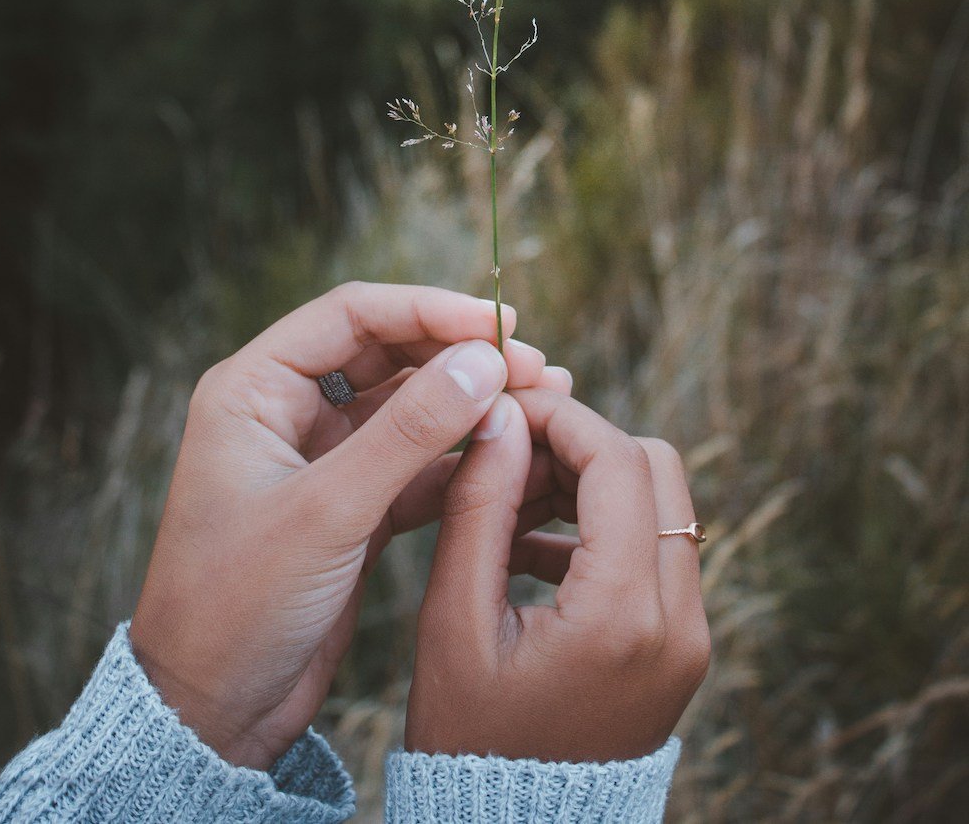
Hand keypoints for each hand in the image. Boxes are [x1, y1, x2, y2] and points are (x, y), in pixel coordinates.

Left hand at [130, 283, 565, 769]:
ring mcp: (320, 461)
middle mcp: (285, 412)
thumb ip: (410, 431)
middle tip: (534, 365)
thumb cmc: (238, 605)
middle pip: (387, 352)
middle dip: (459, 355)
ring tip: (542, 399)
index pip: (351, 315)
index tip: (498, 323)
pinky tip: (513, 456)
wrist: (210, 715)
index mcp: (253, 390)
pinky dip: (462, 458)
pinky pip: (414, 463)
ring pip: (408, 407)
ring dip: (470, 403)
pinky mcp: (349, 509)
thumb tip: (483, 360)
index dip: (428, 310)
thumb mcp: (329, 512)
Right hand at [406, 388, 709, 762]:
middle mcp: (679, 621)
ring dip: (592, 482)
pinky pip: (659, 548)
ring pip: (663, 502)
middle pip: (655, 467)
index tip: (506, 407)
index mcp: (622, 614)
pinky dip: (605, 526)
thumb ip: (479, 506)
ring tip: (510, 504)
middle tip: (509, 454)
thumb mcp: (454, 619)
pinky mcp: (684, 646)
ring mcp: (691, 636)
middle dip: (581, 444)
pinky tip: (531, 549)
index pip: (617, 461)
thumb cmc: (470, 736)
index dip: (561, 417)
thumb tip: (502, 416)